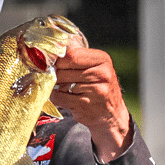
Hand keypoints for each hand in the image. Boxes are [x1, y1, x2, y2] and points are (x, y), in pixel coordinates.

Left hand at [52, 47, 133, 162]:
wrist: (111, 114)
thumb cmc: (98, 87)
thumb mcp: (95, 67)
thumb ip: (77, 58)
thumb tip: (53, 50)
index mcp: (102, 59)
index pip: (70, 55)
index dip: (57, 60)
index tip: (52, 64)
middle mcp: (101, 73)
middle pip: (62, 70)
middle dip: (56, 75)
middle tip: (61, 79)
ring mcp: (94, 90)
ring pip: (59, 84)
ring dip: (58, 87)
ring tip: (69, 90)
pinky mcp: (84, 104)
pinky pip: (58, 97)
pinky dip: (57, 98)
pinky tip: (67, 98)